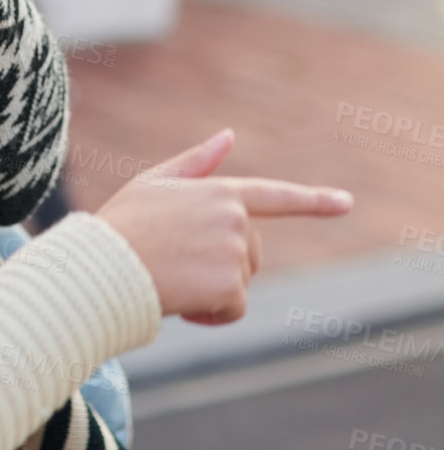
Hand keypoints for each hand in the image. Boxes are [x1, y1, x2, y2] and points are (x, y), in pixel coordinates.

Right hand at [96, 129, 352, 324]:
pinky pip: (232, 308)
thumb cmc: (123, 224)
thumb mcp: (155, 183)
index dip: (313, 200)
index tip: (346, 203)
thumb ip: (196, 163)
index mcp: (219, 191)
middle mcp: (234, 218)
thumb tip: (228, 135)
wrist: (103, 266)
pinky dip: (210, 314)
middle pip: (249, 252)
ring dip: (213, 288)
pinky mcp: (230, 285)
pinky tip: (180, 301)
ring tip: (172, 276)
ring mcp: (234, 251)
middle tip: (175, 260)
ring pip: (240, 281)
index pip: (275, 195)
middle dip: (221, 263)